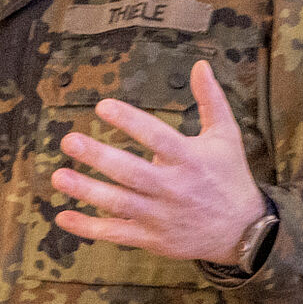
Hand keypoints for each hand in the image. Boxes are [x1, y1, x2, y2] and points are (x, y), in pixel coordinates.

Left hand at [51, 59, 265, 263]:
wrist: (244, 232)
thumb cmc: (230, 177)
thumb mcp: (226, 136)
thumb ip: (211, 100)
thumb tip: (200, 65)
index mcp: (189, 159)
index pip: (156, 136)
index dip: (129, 121)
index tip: (102, 106)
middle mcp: (173, 188)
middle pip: (131, 172)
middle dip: (98, 157)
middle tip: (69, 140)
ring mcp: (161, 215)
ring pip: (119, 204)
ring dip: (87, 191)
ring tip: (58, 177)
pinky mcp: (153, 238)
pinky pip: (117, 233)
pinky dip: (90, 228)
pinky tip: (63, 218)